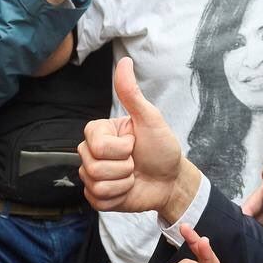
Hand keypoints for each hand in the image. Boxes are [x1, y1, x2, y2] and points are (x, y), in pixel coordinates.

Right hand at [78, 57, 200, 218]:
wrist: (171, 180)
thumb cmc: (161, 148)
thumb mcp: (150, 119)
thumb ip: (132, 93)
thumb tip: (124, 62)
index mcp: (99, 132)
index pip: (96, 145)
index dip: (121, 149)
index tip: (134, 143)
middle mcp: (91, 152)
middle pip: (93, 166)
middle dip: (123, 167)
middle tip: (135, 162)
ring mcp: (92, 175)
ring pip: (95, 184)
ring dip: (123, 183)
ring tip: (133, 175)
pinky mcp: (96, 196)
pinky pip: (97, 200)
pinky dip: (118, 197)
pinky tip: (127, 189)